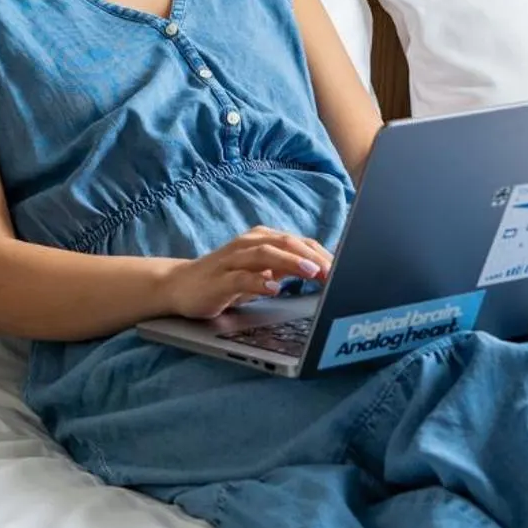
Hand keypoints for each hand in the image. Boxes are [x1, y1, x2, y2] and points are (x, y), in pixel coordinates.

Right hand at [166, 226, 332, 320]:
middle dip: (313, 256)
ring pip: (266, 255)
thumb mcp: (262, 272)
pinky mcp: (219, 279)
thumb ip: (288, 268)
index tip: (346, 267)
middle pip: (286, 243)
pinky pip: (241, 278)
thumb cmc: (226, 279)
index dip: (323, 253)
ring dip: (291, 262)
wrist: (180, 286)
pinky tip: (274, 287)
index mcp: (262, 240)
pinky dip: (259, 281)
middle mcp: (249, 244)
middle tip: (335, 271)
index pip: (299, 242)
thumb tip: (324, 270)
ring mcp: (232, 260)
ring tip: (312, 272)